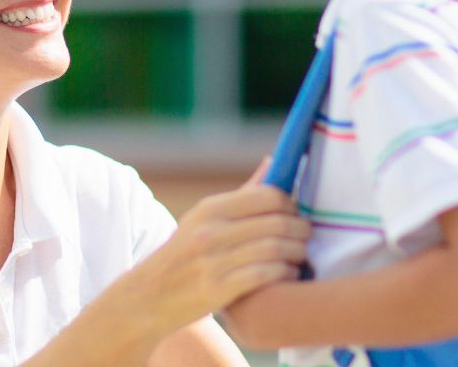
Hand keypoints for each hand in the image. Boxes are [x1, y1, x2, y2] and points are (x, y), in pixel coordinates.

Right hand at [129, 160, 310, 334]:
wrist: (150, 296)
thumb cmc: (186, 254)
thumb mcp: (205, 219)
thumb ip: (243, 194)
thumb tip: (272, 161)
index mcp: (210, 208)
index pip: (267, 195)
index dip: (291, 204)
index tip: (297, 214)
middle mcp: (211, 231)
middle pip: (277, 222)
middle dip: (301, 230)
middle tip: (307, 237)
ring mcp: (213, 260)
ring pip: (276, 249)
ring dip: (297, 253)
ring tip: (300, 257)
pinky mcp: (218, 289)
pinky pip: (266, 275)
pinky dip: (285, 274)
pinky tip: (288, 275)